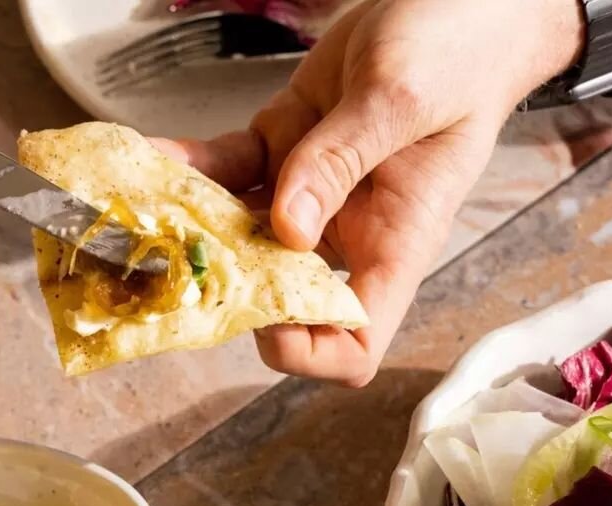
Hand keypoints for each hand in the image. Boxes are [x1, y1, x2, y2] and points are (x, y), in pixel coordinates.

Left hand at [159, 0, 584, 384]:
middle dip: (228, 288)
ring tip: (151, 210)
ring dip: (192, 228)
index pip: (355, 342)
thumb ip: (341, 161)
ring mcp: (305, 194)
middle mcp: (345, 232)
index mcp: (393, 243)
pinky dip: (190, 168)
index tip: (268, 320)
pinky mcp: (279, 151)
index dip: (309, 351)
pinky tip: (159, 157)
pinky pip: (225, 172)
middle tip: (182, 260)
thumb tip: (287, 228)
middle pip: (279, 299)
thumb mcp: (403, 99)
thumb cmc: (460, 48)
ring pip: (237, 237)